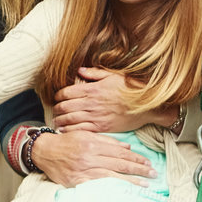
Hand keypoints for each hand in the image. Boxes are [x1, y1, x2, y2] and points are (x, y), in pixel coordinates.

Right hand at [29, 128, 158, 187]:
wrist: (44, 151)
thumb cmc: (66, 142)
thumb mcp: (86, 135)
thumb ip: (106, 141)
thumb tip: (127, 148)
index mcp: (93, 144)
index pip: (120, 153)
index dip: (136, 158)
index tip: (148, 163)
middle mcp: (90, 157)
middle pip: (119, 164)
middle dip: (138, 169)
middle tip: (153, 174)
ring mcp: (83, 171)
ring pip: (112, 176)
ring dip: (130, 181)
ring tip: (144, 184)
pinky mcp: (77, 182)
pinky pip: (98, 186)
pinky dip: (112, 188)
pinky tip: (123, 191)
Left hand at [51, 69, 167, 133]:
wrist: (148, 105)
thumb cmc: (132, 88)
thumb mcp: (114, 75)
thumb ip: (95, 73)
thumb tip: (80, 70)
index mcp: (93, 89)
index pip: (67, 92)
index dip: (58, 95)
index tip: (56, 97)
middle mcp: (92, 103)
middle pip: (65, 107)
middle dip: (57, 109)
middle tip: (54, 111)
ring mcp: (96, 116)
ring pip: (70, 119)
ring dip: (60, 121)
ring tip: (56, 122)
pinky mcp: (102, 127)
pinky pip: (81, 130)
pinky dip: (71, 131)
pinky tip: (65, 131)